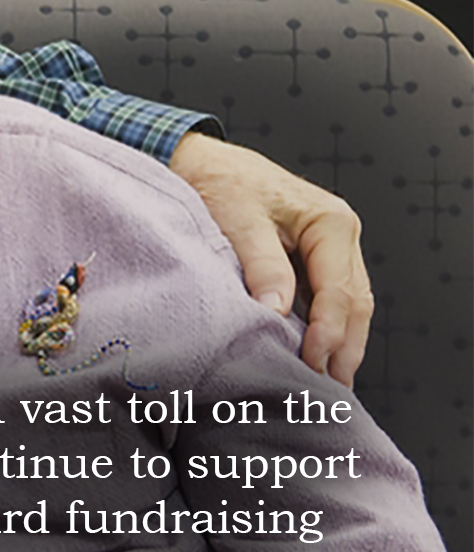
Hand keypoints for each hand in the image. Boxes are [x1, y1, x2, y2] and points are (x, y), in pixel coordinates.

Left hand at [170, 133, 371, 385]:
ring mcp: (327, 249)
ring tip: (327, 383)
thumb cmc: (218, 182)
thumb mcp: (238, 220)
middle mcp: (338, 235)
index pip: (340, 290)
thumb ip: (262, 265)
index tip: (311, 363)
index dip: (329, 332)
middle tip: (330, 390)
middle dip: (344, 348)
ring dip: (339, 344)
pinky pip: (325, 299)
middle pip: (354, 303)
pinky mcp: (309, 259)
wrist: (197, 161)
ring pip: (345, 305)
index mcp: (331, 222)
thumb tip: (277, 311)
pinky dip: (323, 328)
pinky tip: (313, 354)